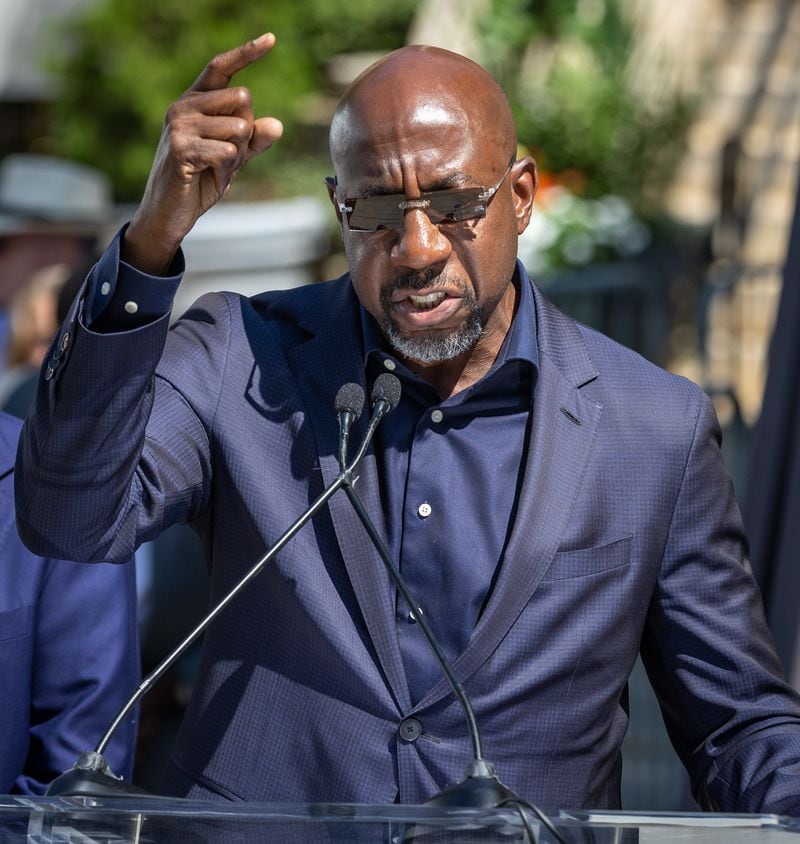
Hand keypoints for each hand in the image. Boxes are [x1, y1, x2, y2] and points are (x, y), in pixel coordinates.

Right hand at [124, 33, 283, 274]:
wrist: (170, 213)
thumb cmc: (200, 181)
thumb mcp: (234, 158)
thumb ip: (255, 140)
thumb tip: (277, 124)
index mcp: (196, 101)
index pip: (222, 67)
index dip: (246, 52)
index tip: (272, 39)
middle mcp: (184, 105)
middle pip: (243, 100)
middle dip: (246, 134)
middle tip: (226, 157)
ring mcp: (179, 124)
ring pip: (239, 129)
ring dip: (237, 157)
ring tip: (214, 169)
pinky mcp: (180, 148)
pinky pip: (227, 151)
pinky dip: (227, 169)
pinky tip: (208, 176)